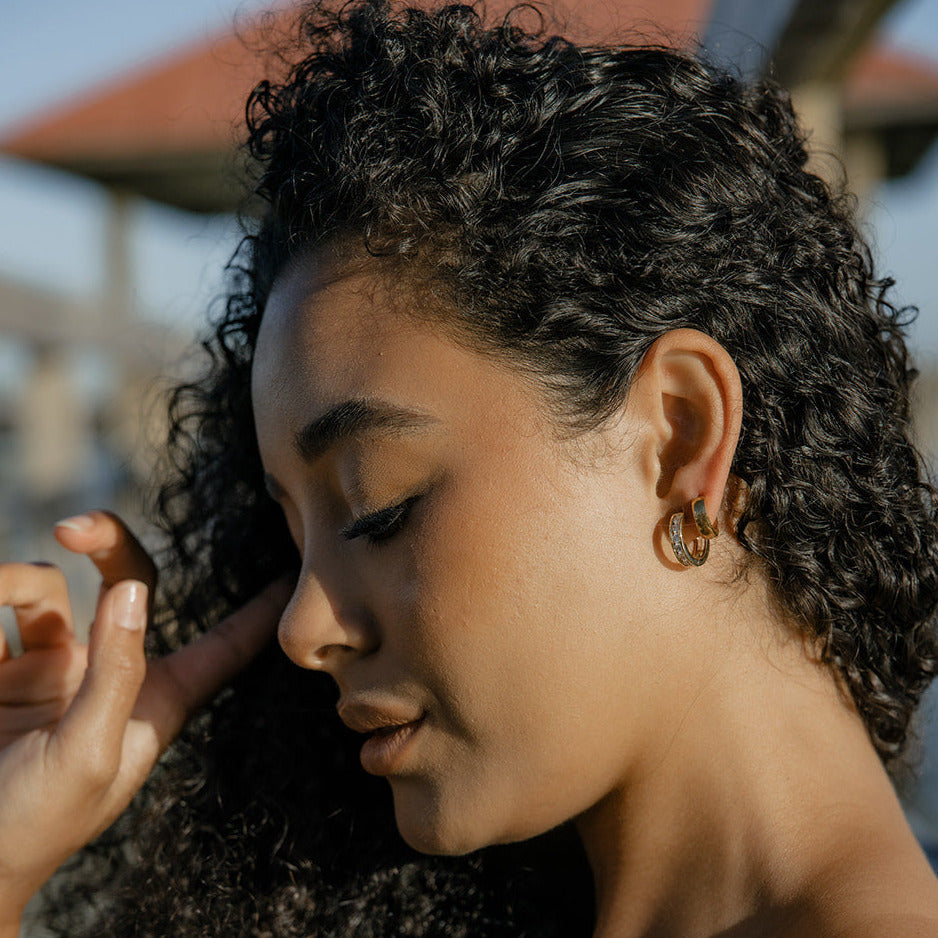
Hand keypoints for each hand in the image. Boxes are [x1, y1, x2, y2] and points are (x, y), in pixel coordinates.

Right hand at [0, 511, 290, 929]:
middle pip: (128, 582)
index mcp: (155, 698)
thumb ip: (114, 671)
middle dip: (108, 542)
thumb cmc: (35, 827)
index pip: (224, 643)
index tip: (291, 567)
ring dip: (11, 583)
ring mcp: (51, 669)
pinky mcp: (0, 672)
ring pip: (44, 591)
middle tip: (74, 527)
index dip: (260, 608)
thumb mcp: (88, 754)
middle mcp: (108, 672)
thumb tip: (132, 590)